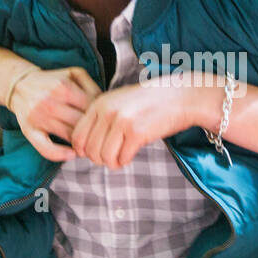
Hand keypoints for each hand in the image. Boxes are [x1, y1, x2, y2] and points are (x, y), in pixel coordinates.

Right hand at [7, 66, 101, 161]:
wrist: (20, 86)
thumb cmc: (52, 81)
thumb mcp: (73, 73)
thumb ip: (92, 85)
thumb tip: (105, 105)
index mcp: (63, 87)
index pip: (91, 108)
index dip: (102, 117)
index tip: (105, 121)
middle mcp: (50, 103)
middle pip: (82, 123)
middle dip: (94, 131)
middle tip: (101, 135)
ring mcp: (39, 118)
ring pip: (70, 136)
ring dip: (83, 143)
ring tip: (91, 144)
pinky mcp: (29, 131)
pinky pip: (46, 148)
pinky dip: (61, 154)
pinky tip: (72, 154)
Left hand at [70, 83, 209, 168]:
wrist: (180, 96)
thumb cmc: (149, 101)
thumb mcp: (118, 102)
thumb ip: (100, 118)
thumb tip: (84, 147)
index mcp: (99, 103)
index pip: (77, 136)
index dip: (84, 150)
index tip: (96, 151)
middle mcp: (107, 111)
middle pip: (89, 150)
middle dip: (99, 159)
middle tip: (111, 156)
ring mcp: (122, 122)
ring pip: (104, 157)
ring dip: (112, 162)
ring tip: (121, 157)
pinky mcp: (137, 133)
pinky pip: (122, 158)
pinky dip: (125, 160)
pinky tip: (131, 153)